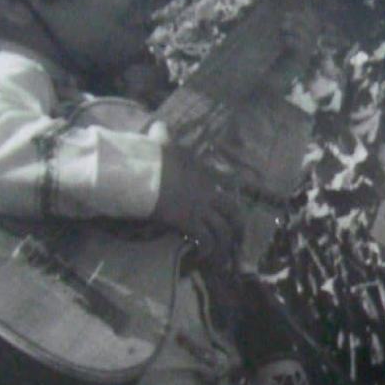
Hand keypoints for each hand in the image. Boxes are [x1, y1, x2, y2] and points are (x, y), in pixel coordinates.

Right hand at [151, 142, 240, 261]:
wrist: (145, 171)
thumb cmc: (152, 156)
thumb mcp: (162, 142)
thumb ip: (163, 134)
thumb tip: (158, 125)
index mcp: (204, 172)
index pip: (228, 180)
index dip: (234, 192)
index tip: (235, 203)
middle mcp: (208, 192)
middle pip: (233, 211)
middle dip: (238, 226)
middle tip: (238, 238)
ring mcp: (201, 208)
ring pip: (223, 230)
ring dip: (224, 246)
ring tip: (222, 258)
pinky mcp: (190, 222)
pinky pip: (205, 240)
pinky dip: (207, 251)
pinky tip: (202, 257)